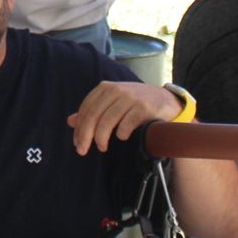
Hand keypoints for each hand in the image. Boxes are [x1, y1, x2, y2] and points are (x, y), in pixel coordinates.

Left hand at [67, 80, 181, 154]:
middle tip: (82, 150)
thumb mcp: (113, 102)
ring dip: (101, 138)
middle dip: (86, 135)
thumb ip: (93, 110)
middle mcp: (117, 90)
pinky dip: (121, 134)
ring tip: (102, 147)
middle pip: (94, 115)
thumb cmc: (135, 103)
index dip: (79, 127)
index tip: (77, 142)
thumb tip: (70, 121)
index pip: (86, 108)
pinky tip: (122, 138)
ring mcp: (131, 98)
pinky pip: (126, 124)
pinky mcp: (144, 108)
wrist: (166, 100)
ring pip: (108, 120)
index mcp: (106, 88)